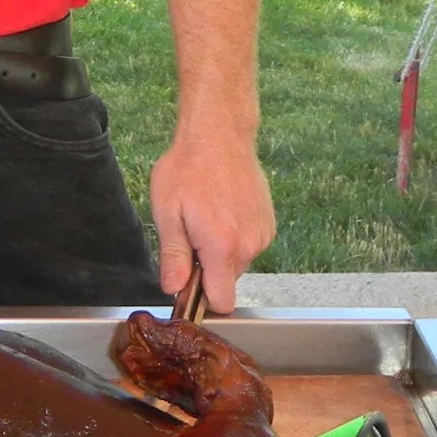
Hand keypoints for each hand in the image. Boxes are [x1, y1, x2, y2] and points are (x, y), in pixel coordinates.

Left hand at [149, 124, 273, 313]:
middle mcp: (250, 245)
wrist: (219, 135)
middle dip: (208, 269)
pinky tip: (223, 211)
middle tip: (191, 235)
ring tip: (206, 217)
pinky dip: (235, 238)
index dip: (201, 300)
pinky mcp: (270, 223)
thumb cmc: (187, 168)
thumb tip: (174, 289)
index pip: (221, 301)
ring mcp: (263, 234)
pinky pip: (249, 246)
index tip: (187, 284)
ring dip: (221, 252)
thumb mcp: (167, 212)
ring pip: (238, 263)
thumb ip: (174, 256)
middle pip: (228, 281)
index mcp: (222, 246)